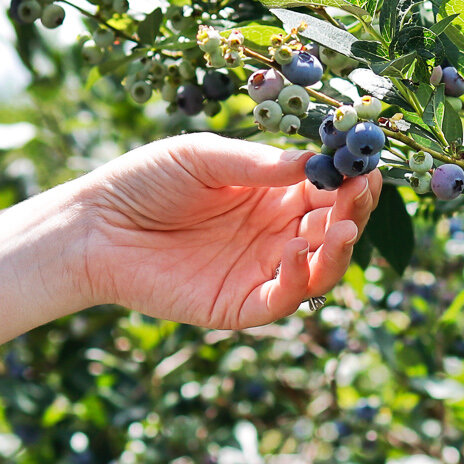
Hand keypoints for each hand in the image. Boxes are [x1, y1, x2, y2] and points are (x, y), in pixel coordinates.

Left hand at [70, 133, 379, 328]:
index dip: (351, 180)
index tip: (368, 165)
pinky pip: (283, 299)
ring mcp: (260, 271)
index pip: (328, 190)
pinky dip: (297, 280)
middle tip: (363, 192)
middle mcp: (275, 233)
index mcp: (272, 194)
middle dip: (354, 211)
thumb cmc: (145, 181)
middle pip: (334, 228)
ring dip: (340, 250)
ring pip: (320, 269)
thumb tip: (313, 162)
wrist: (95, 226)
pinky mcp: (239, 305)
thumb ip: (257, 165)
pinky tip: (295, 253)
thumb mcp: (203, 158)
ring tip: (343, 227)